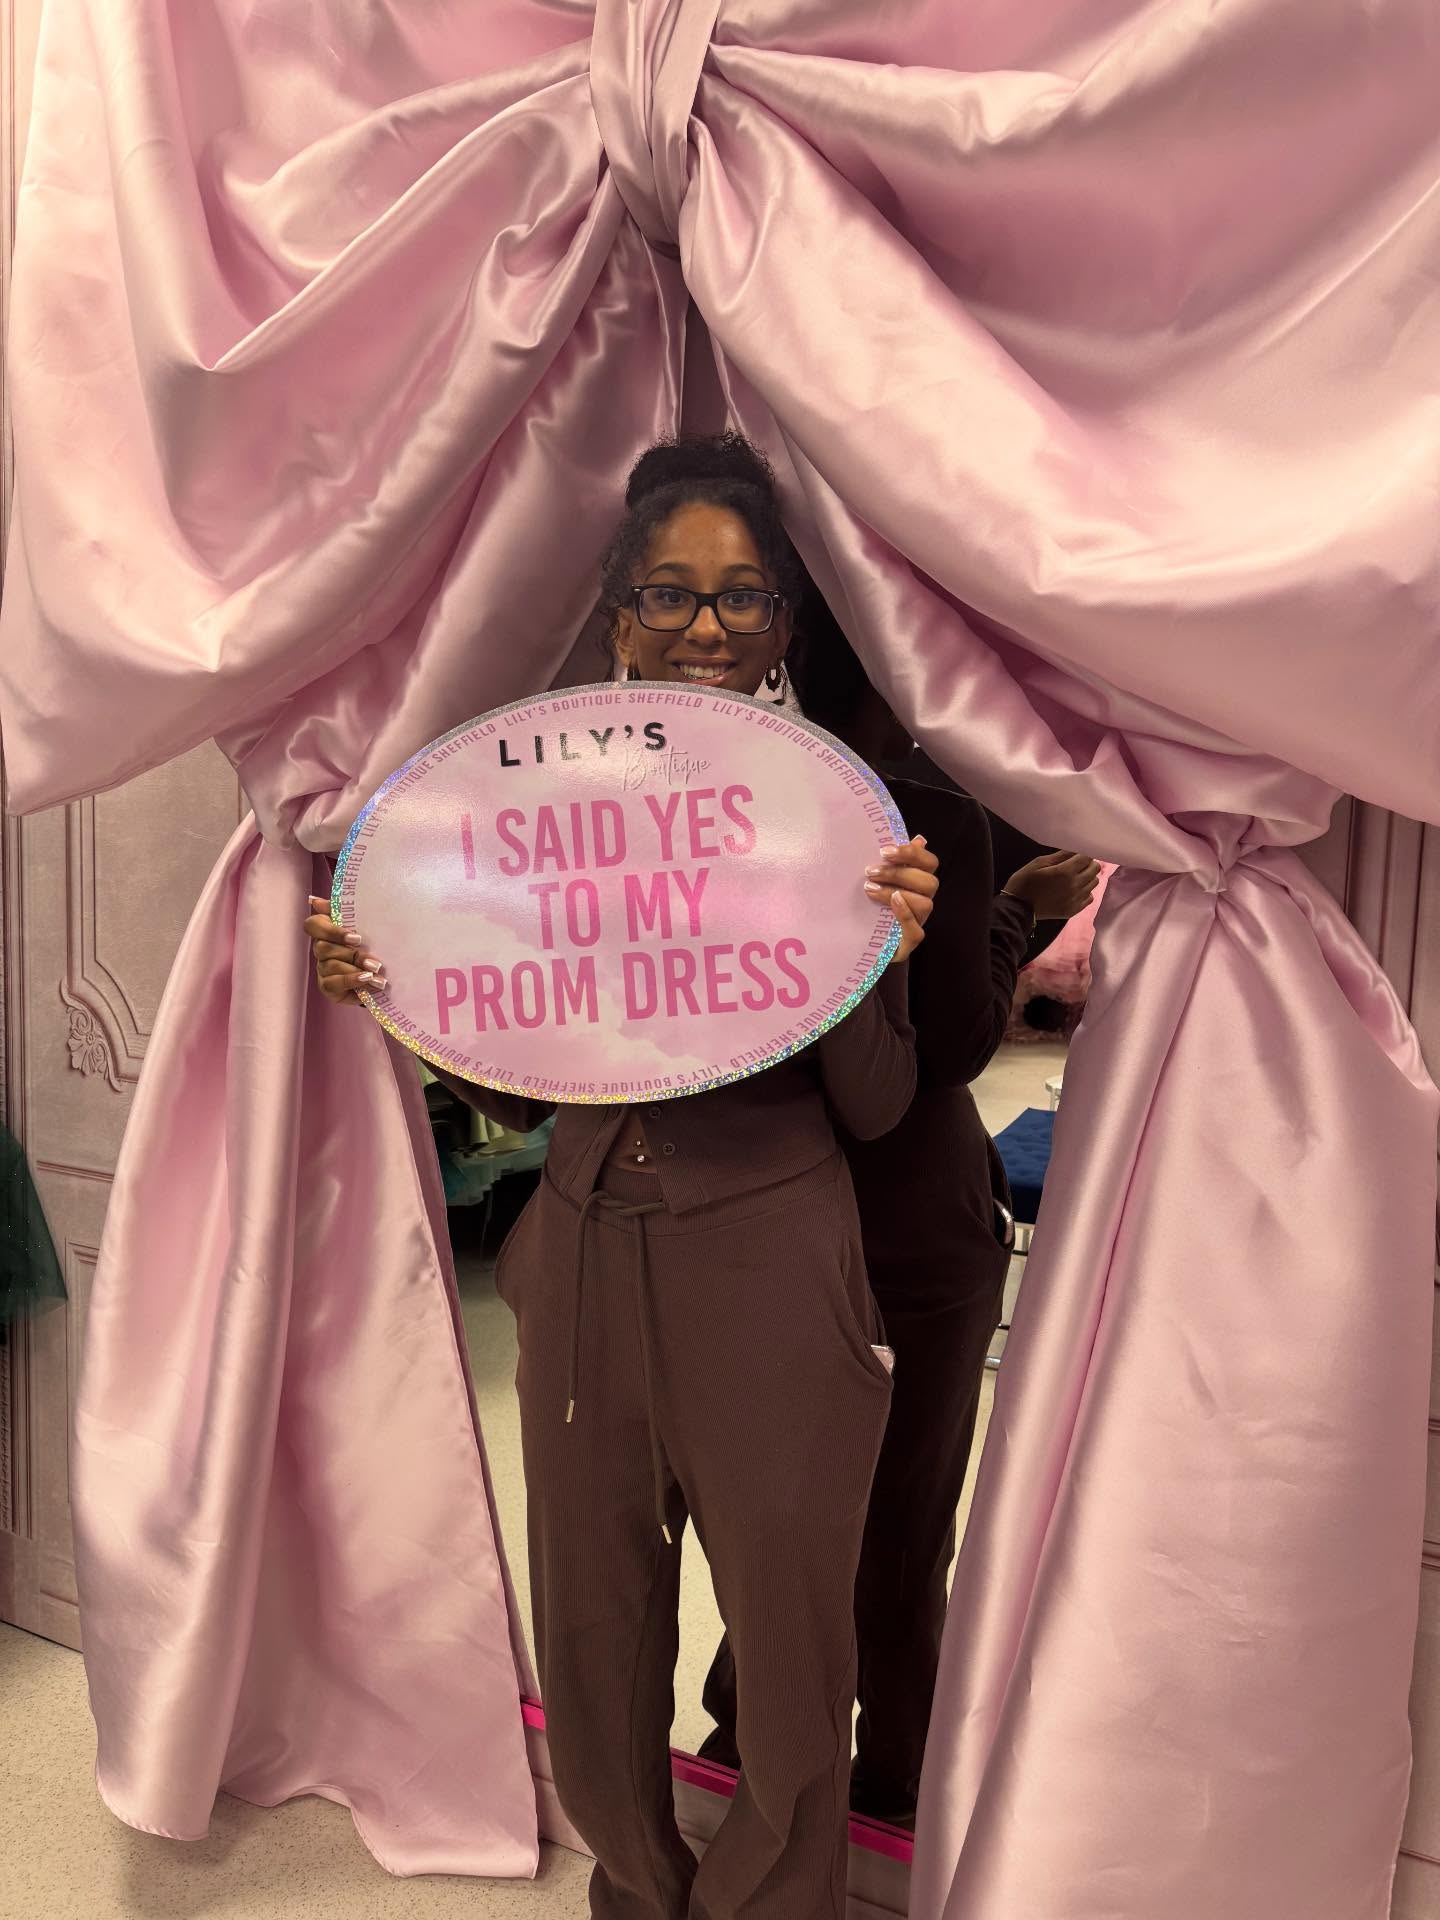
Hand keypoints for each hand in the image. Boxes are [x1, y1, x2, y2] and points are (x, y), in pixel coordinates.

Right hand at [305, 897, 386, 1003]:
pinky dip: (352, 980)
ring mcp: (322, 968)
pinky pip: (334, 983)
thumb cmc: (372, 945)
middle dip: (351, 954)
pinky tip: (368, 980)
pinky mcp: (327, 986)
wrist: (384, 972)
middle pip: (323, 948)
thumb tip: (315, 900)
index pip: (312, 924)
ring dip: (356, 969)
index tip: (357, 937)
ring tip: (377, 972)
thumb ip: (345, 911)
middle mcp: (320, 949)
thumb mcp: (365, 926)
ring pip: (330, 965)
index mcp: (326, 930)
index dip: (331, 931)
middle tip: (374, 962)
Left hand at [865, 837, 938, 963]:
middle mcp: (923, 900)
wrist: (857, 939)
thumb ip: (891, 861)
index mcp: (918, 881)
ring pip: (924, 904)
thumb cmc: (868, 903)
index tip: (884, 851)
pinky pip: (916, 930)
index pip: (929, 862)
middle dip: (899, 874)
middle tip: (870, 871)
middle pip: (929, 882)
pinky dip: (904, 914)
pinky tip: (890, 903)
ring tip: (870, 889)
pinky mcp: (910, 942)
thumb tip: (915, 839)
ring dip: (896, 892)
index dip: (911, 854)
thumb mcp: (876, 879)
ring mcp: (919, 921)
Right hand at [1003, 852, 1101, 920]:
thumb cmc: (1024, 882)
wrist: (1017, 909)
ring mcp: (1076, 899)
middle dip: (1088, 864)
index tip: (1076, 855)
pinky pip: (1089, 898)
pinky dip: (1085, 892)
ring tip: (1075, 878)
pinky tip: (1074, 891)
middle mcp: (1075, 885)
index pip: (1087, 857)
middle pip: (1095, 869)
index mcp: (1065, 872)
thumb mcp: (1038, 863)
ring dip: (1087, 878)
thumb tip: (1075, 850)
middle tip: (1076, 865)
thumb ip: (1059, 856)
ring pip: (1094, 883)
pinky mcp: (1074, 910)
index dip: (1083, 854)